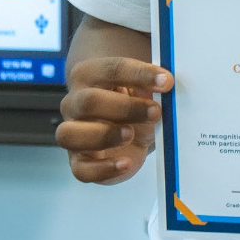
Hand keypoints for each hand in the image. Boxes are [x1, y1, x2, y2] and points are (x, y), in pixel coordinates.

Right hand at [56, 57, 173, 184]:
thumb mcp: (144, 89)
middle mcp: (74, 102)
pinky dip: (104, 168)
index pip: (111, 69)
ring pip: (72, 134)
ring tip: (131, 134)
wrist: (127, 129)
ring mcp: (72, 133)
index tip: (166, 81)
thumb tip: (167, 82)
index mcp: (89, 74)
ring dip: (105, 135)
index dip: (140, 74)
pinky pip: (81, 169)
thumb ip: (153, 84)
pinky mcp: (78, 162)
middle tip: (155, 112)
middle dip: (125, 108)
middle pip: (88, 101)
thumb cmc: (133, 102)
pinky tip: (125, 163)